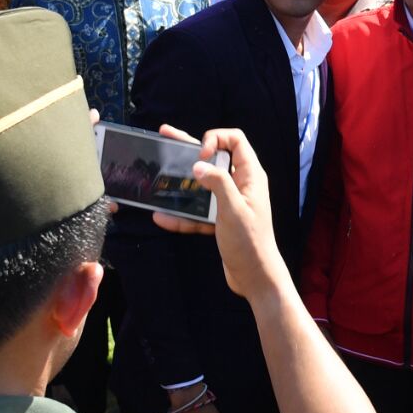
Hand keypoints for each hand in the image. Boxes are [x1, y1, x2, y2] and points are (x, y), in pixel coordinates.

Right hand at [151, 125, 287, 301]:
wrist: (255, 276)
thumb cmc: (250, 243)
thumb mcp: (234, 210)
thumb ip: (218, 184)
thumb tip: (198, 167)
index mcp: (250, 176)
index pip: (236, 141)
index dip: (216, 140)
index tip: (200, 156)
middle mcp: (240, 185)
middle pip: (214, 158)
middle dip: (190, 148)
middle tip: (166, 136)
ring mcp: (229, 202)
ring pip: (202, 185)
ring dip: (181, 183)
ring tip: (157, 177)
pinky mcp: (220, 219)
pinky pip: (198, 211)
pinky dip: (182, 214)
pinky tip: (163, 217)